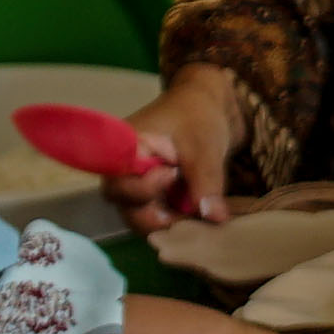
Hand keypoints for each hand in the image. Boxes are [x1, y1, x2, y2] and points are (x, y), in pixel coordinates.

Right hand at [103, 66, 252, 228]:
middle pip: (129, 210)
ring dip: (172, 223)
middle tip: (194, 211)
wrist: (206, 109)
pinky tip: (199, 216)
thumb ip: (206, 182)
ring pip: (145, 220)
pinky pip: (159, 218)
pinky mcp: (154, 197)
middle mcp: (124, 175)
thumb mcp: (205, 147)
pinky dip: (178, 223)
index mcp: (125, 152)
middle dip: (160, 218)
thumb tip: (214, 219)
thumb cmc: (198, 117)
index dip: (144, 191)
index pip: (119, 186)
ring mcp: (138, 188)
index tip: (173, 174)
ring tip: (200, 212)